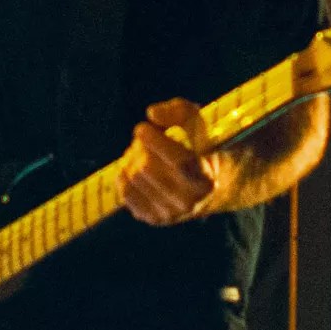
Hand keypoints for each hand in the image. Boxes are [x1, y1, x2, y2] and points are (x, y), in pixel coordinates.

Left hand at [119, 98, 223, 226]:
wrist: (206, 188)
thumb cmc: (199, 148)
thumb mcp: (198, 124)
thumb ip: (179, 111)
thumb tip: (152, 113)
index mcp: (205, 179)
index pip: (176, 161)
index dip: (153, 140)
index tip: (142, 128)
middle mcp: (189, 201)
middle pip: (147, 167)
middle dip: (140, 147)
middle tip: (143, 140)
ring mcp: (171, 213)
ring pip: (133, 178)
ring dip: (131, 159)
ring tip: (141, 152)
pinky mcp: (154, 219)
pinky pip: (125, 193)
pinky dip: (124, 176)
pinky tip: (132, 167)